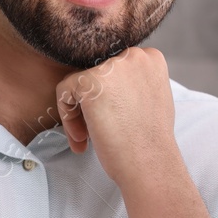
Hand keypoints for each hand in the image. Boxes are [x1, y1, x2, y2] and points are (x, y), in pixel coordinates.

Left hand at [54, 47, 177, 185]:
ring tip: (88, 138)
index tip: (112, 119)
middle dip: (91, 104)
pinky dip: (68, 116)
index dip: (109, 96)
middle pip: (95, 73)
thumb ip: (134, 83)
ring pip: (78, 83)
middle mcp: (134, 55)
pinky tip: (82, 137)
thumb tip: (113, 82)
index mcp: (150, 58)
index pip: (113, 69)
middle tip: (96, 131)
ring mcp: (112, 66)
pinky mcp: (90, 81)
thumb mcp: (152, 99)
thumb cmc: (150, 141)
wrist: (150, 163)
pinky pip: (64, 92)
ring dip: (79, 112)